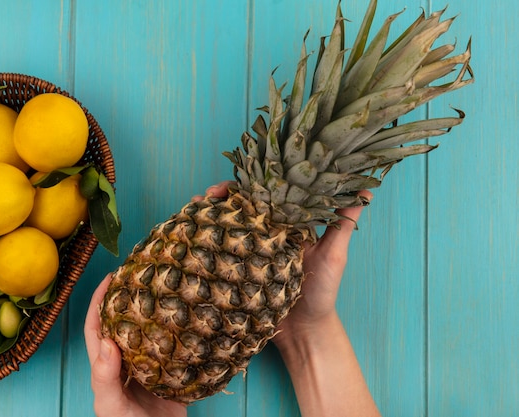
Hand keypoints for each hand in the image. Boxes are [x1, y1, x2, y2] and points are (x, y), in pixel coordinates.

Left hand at [84, 275, 186, 416]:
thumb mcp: (111, 406)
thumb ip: (104, 378)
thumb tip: (107, 341)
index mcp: (107, 366)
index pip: (98, 327)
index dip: (100, 301)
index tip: (111, 277)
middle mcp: (128, 361)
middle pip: (126, 322)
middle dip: (130, 298)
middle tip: (143, 274)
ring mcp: (150, 366)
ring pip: (150, 331)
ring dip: (155, 310)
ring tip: (166, 288)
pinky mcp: (172, 373)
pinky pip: (175, 346)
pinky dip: (179, 330)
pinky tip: (189, 316)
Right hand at [195, 182, 372, 347]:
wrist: (305, 331)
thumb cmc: (323, 292)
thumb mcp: (335, 256)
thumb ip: (343, 225)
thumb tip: (367, 191)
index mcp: (287, 222)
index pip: (267, 193)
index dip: (252, 181)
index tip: (241, 178)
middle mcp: (265, 232)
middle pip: (240, 204)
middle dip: (222, 195)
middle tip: (209, 194)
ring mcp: (248, 250)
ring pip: (224, 224)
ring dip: (208, 213)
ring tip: (195, 207)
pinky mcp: (236, 268)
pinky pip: (217, 249)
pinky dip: (204, 238)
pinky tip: (192, 232)